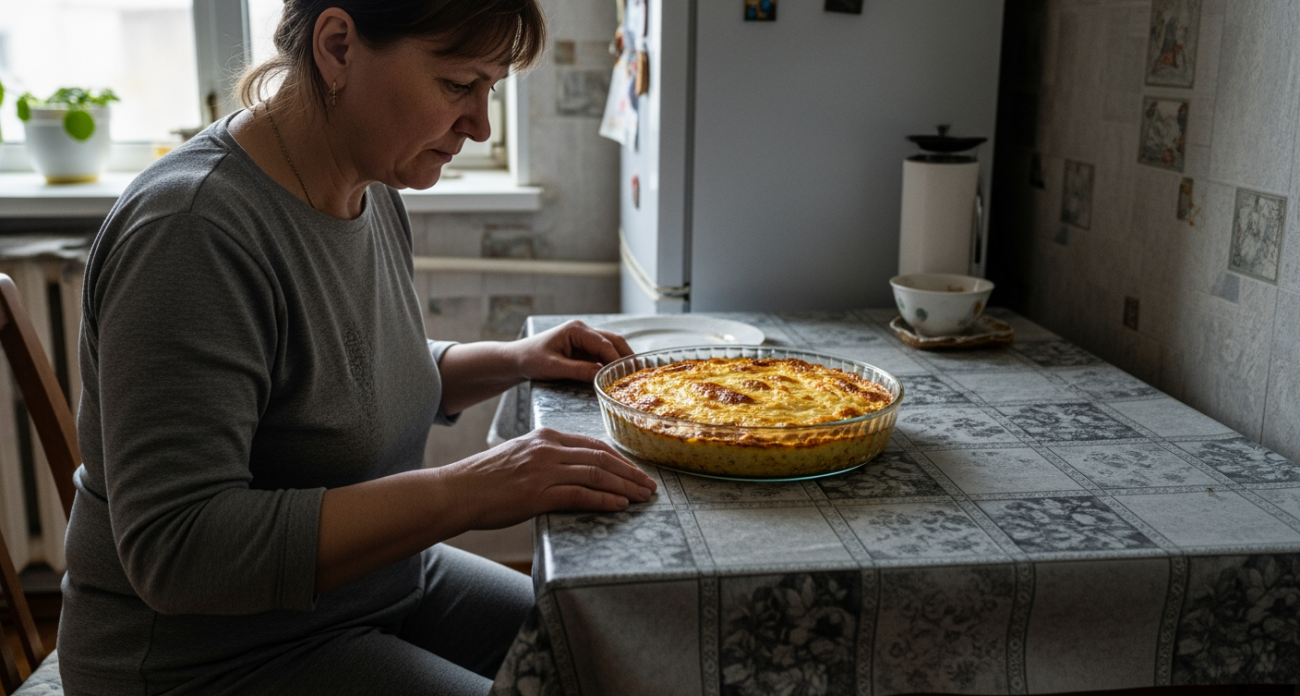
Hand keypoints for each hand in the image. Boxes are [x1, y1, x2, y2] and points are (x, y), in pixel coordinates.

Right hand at [434, 427, 656, 529]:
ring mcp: (543, 470)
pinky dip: (604, 500)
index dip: (620, 459)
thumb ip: (546, 458)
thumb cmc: (485, 479)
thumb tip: (572, 470)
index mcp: (545, 437)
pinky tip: (619, 505)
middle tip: (649, 485)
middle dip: (630, 473)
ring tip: (642, 497)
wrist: (456, 491)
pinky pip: (580, 495)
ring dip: (625, 487)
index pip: (593, 444)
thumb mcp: (519, 456)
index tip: (635, 470)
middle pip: (601, 458)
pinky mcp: (537, 494)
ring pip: (596, 475)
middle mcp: (547, 449)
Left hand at [513, 319, 632, 382]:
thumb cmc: (531, 359)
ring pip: (611, 347)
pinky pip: (603, 354)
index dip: (617, 359)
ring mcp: (585, 339)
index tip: (628, 374)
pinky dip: (613, 364)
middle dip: (627, 356)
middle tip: (641, 373)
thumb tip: (601, 376)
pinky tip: (620, 377)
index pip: (604, 343)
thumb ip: (578, 371)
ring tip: (635, 376)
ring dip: (622, 360)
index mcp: (576, 330)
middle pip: (614, 341)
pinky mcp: (584, 349)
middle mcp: (584, 330)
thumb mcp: (553, 367)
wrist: (517, 359)